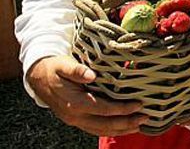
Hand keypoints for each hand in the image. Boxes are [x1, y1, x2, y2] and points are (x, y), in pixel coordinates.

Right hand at [27, 55, 146, 135]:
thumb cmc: (55, 68)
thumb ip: (77, 70)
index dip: (121, 109)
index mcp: (73, 102)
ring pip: (101, 130)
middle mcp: (75, 116)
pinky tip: (124, 128)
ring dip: (121, 130)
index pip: (102, 109)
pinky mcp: (77, 121)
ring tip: (139, 125)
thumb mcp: (63, 64)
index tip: (138, 104)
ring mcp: (75, 120)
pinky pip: (96, 130)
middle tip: (145, 117)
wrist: (39, 78)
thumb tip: (92, 75)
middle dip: (126, 123)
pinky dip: (112, 131)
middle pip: (104, 124)